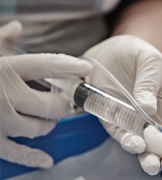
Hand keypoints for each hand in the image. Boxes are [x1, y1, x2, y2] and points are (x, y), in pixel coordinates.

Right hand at [0, 21, 92, 167]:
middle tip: (67, 104)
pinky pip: (17, 153)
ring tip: (51, 120)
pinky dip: (34, 158)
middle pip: (51, 104)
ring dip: (49, 124)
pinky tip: (46, 161)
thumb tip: (18, 28)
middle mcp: (6, 95)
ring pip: (39, 127)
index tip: (86, 69)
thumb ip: (0, 42)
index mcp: (5, 69)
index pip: (49, 65)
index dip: (71, 66)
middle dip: (64, 105)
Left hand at [84, 35, 161, 176]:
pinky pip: (124, 138)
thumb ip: (149, 84)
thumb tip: (147, 109)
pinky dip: (129, 144)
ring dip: (151, 160)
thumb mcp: (149, 62)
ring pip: (147, 148)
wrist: (109, 52)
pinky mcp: (117, 123)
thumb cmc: (137, 55)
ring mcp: (137, 123)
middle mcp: (158, 118)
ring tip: (153, 164)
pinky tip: (134, 144)